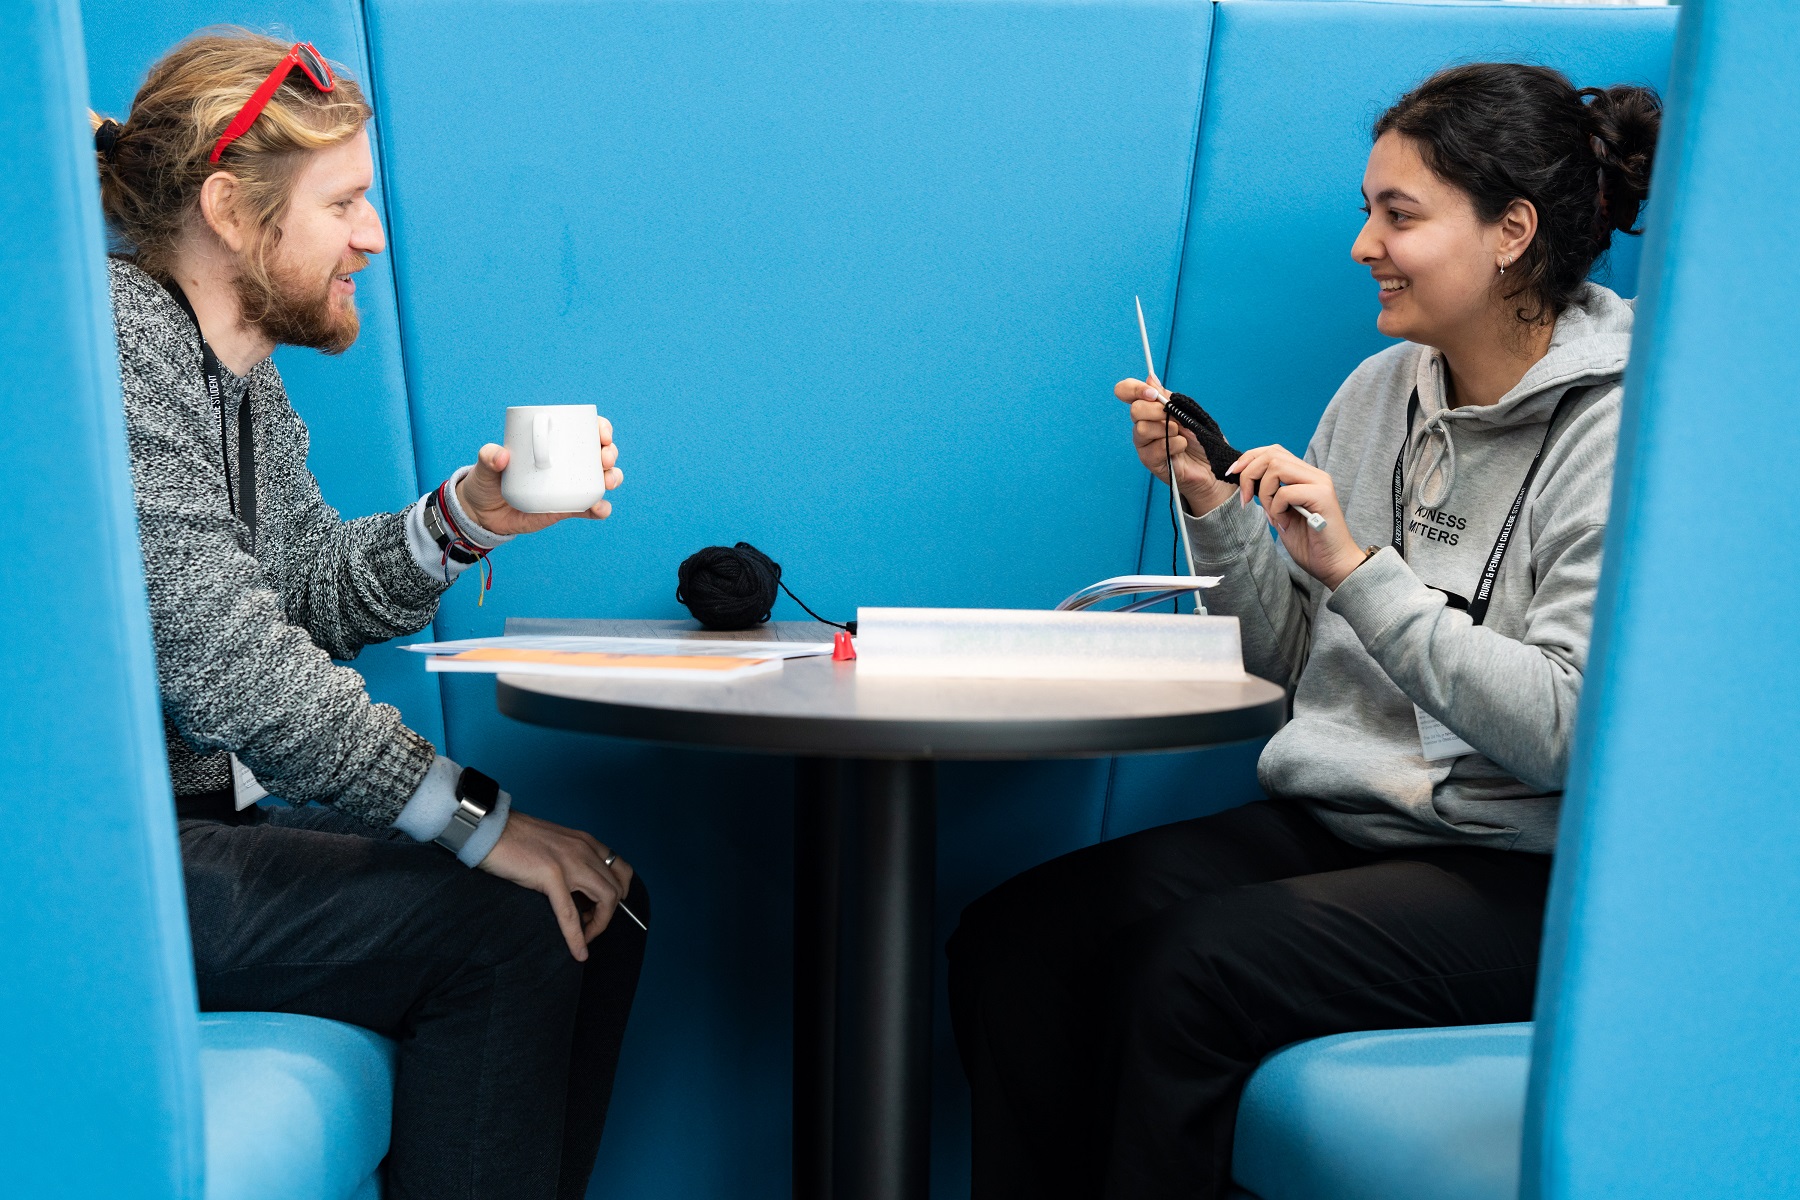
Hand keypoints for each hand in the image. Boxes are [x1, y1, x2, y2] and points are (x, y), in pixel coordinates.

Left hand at [454, 416, 623, 536]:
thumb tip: (502, 455)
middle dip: (610, 453)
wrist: (484, 515)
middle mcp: (568, 464)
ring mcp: (570, 487)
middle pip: (600, 454)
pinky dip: (601, 508)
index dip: (600, 429)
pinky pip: (591, 508)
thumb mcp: (484, 465)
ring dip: (612, 477)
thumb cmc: (486, 482)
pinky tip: (600, 508)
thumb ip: (488, 456)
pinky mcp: (568, 509)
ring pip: (602, 479)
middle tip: (604, 458)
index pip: (584, 431)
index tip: (602, 434)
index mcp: (553, 445)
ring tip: (607, 482)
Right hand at [478, 811, 634, 959]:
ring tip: (585, 937)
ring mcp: (570, 862)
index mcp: (586, 842)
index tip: (601, 910)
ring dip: (599, 924)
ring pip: (606, 899)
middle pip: (617, 888)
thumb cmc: (515, 840)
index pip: (622, 870)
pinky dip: (577, 937)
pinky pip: (570, 914)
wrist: (488, 829)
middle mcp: (585, 850)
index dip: (619, 895)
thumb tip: (578, 891)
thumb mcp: (556, 844)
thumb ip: (572, 860)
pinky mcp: (551, 875)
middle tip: (590, 926)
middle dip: (609, 913)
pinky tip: (578, 952)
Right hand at [1115, 378, 1235, 517]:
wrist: (1213, 464)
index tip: (1152, 393)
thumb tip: (1150, 378)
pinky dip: (1174, 444)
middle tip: (1173, 417)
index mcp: (1150, 408)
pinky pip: (1154, 449)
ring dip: (1166, 429)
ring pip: (1142, 430)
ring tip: (1180, 434)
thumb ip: (1168, 397)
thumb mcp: (1187, 411)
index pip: (1126, 392)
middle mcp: (1143, 424)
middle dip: (1156, 411)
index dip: (1133, 389)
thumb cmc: (1201, 438)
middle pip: (1134, 410)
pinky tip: (1182, 447)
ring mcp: (1145, 444)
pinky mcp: (1150, 461)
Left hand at [1225, 444, 1366, 588]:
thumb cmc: (1309, 544)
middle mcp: (1314, 474)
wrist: (1334, 565)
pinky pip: (1285, 492)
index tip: (1232, 475)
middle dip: (1249, 474)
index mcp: (1305, 476)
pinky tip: (1285, 524)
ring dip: (1265, 492)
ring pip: (1276, 467)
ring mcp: (1320, 483)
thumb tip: (1248, 483)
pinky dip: (1277, 508)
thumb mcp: (1280, 515)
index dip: (1249, 459)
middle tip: (1245, 499)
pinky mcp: (1322, 496)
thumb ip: (1269, 497)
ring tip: (1273, 515)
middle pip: (1272, 454)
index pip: (1274, 451)